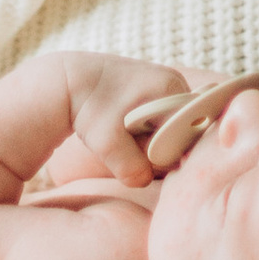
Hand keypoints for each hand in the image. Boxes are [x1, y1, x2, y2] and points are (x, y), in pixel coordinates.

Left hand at [29, 57, 192, 190]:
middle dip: (161, 147)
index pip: (189, 131)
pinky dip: (146, 133)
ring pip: (171, 127)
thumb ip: (131, 166)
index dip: (171, 151)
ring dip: (152, 141)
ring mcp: (165, 85)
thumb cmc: (89, 104)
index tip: (148, 159)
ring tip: (125, 138)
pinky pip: (162, 121)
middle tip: (131, 148)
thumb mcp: (107, 141)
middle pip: (183, 129)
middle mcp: (175, 83)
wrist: (69, 80)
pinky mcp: (154, 92)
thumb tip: (144, 180)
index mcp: (172, 87)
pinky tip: (126, 133)